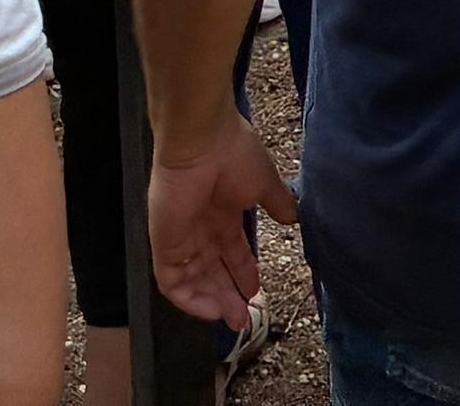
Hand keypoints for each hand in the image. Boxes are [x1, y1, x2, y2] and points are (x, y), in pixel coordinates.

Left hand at [146, 112, 297, 326]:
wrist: (202, 140)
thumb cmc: (234, 154)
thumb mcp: (265, 183)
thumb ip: (278, 203)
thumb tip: (294, 218)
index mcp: (223, 212)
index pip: (231, 251)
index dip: (244, 273)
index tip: (256, 293)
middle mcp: (201, 227)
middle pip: (213, 271)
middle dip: (229, 295)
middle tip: (245, 318)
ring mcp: (181, 236)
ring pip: (193, 281)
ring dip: (212, 302)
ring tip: (232, 318)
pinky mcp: (165, 244)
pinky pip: (171, 282)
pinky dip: (190, 300)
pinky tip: (211, 310)